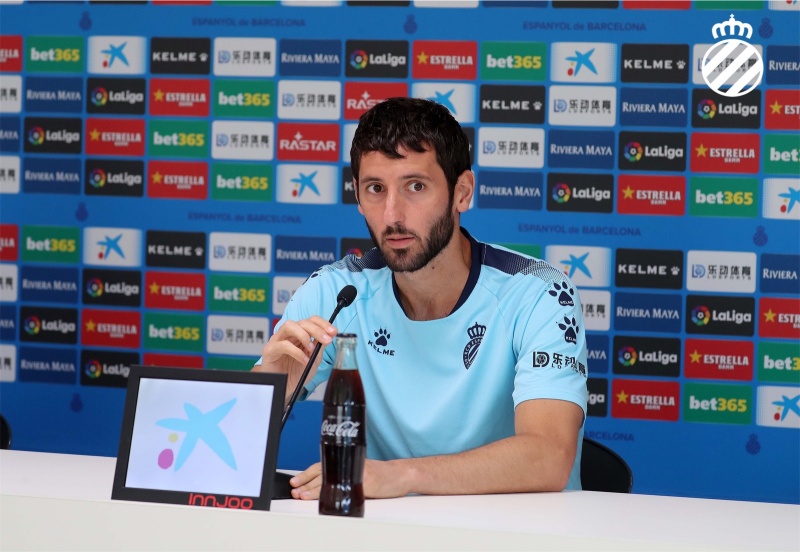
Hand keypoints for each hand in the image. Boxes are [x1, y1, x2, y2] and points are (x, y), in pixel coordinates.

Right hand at [253, 316, 337, 398]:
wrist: (284, 388)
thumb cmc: (296, 373)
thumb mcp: (314, 359)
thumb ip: (320, 346)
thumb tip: (331, 334)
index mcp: (299, 334)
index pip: (310, 321)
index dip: (322, 323)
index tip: (333, 331)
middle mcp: (288, 334)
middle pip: (301, 322)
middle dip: (316, 329)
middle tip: (326, 339)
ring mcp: (277, 340)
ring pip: (289, 326)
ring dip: (304, 335)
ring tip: (311, 349)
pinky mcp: (269, 350)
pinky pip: (283, 345)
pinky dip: (296, 352)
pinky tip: (304, 360)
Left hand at [289, 459, 410, 499]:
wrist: (400, 474)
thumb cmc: (382, 475)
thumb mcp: (359, 470)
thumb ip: (344, 474)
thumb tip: (323, 485)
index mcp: (346, 463)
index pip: (322, 466)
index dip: (307, 474)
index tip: (295, 481)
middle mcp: (349, 465)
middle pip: (323, 473)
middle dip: (306, 482)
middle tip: (294, 489)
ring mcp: (357, 473)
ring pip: (331, 480)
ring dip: (314, 489)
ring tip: (302, 495)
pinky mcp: (366, 482)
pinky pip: (347, 488)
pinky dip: (336, 492)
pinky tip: (326, 498)